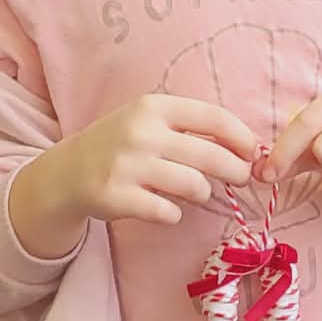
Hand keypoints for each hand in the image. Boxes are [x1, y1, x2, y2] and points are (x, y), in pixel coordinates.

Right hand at [47, 93, 261, 232]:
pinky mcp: (116, 197)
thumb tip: (249, 148)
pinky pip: (167, 211)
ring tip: (196, 192)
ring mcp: (127, 165)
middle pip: (211, 155)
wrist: (68, 172)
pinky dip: (174, 213)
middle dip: (235, 171)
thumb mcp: (150, 121)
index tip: (253, 152)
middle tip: (241, 179)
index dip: (242, 138)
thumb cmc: (122, 145)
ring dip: (203, 193)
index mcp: (154, 107)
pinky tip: (167, 208)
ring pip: (194, 185)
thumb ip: (192, 128)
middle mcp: (141, 132)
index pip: (215, 118)